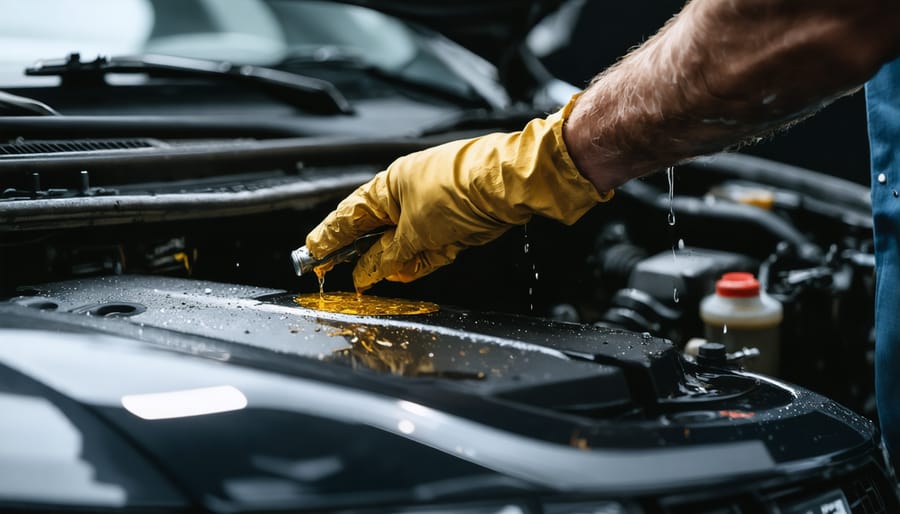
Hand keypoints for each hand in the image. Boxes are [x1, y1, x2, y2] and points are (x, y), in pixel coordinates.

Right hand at [305, 97, 611, 290]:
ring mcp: (431, 212)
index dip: (328, 238)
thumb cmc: (458, 188)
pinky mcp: (452, 228)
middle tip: (338, 277)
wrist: (507, 184)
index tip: (311, 256)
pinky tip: (403, 275)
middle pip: (373, 233)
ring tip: (369, 282)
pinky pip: (426, 251)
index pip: (348, 216)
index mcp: (387, 186)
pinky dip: (416, 264)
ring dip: (389, 263)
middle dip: (358, 256)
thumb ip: (387, 257)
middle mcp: (406, 196)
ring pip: (400, 245)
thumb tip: (365, 274)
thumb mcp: (414, 231)